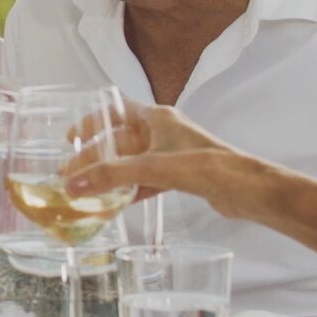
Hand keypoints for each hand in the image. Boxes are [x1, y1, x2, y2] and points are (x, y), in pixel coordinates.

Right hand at [64, 99, 262, 219]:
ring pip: (130, 163)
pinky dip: (128, 191)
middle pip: (119, 141)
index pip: (115, 111)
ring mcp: (170, 155)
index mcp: (157, 117)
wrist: (246, 189)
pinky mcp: (178, 177)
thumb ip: (111, 176)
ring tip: (84, 190)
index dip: (91, 122)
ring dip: (109, 176)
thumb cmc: (207, 166)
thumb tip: (72, 184)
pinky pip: (144, 181)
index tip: (70, 137)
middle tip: (70, 173)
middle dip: (94, 157)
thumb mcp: (153, 167)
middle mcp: (162, 132)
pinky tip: (113, 205)